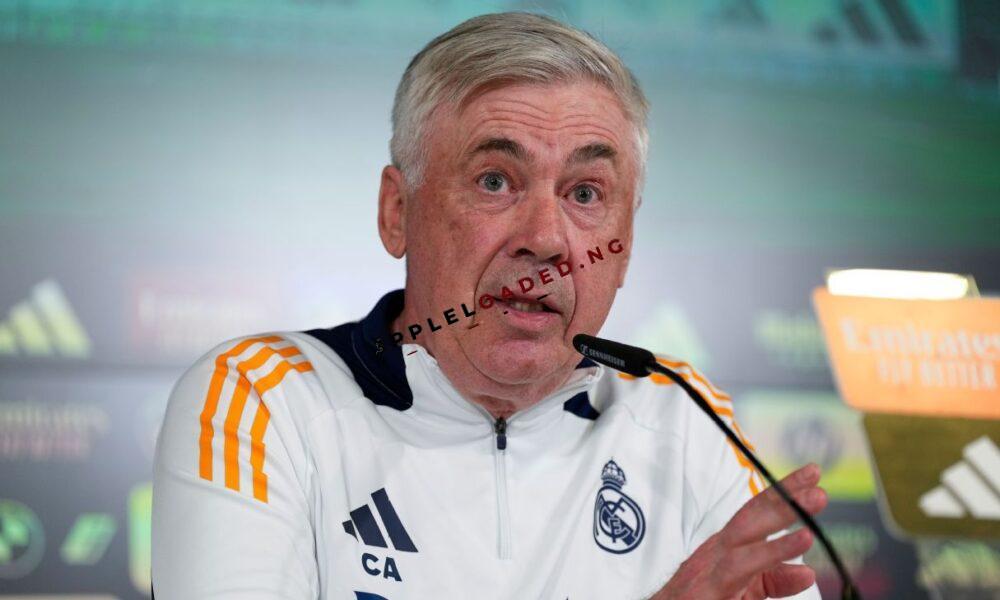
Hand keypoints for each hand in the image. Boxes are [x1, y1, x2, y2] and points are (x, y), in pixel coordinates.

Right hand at [651, 463, 827, 599]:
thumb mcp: (747, 591)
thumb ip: (775, 580)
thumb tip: (806, 571)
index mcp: (727, 546)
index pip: (756, 513)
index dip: (782, 492)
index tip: (809, 476)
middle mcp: (719, 548)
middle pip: (753, 512)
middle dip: (784, 492)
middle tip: (815, 476)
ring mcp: (713, 563)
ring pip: (749, 530)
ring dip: (782, 513)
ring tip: (813, 499)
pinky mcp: (712, 584)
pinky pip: (745, 563)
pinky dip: (773, 550)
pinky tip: (799, 540)